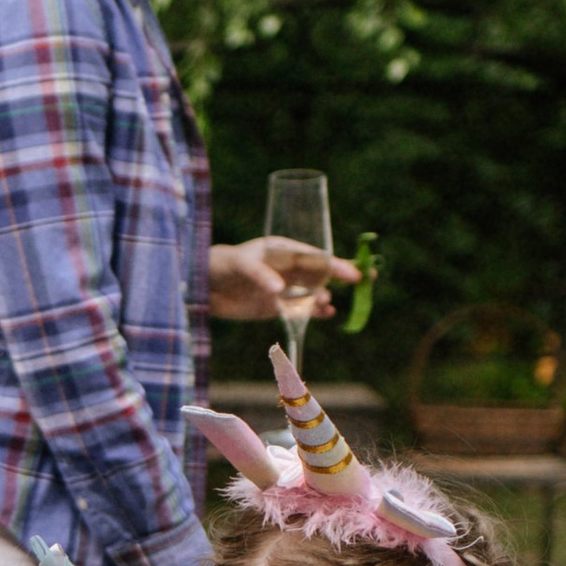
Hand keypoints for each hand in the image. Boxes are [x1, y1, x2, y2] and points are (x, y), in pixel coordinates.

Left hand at [208, 235, 361, 321]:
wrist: (201, 288)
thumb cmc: (220, 266)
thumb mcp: (240, 265)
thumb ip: (260, 276)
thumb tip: (281, 291)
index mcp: (282, 251)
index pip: (314, 256)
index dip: (334, 263)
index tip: (352, 272)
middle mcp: (287, 268)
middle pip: (320, 272)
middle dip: (340, 276)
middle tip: (364, 280)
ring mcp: (282, 288)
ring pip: (311, 291)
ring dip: (323, 297)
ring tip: (325, 305)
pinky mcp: (274, 307)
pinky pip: (298, 309)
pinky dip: (313, 313)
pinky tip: (325, 314)